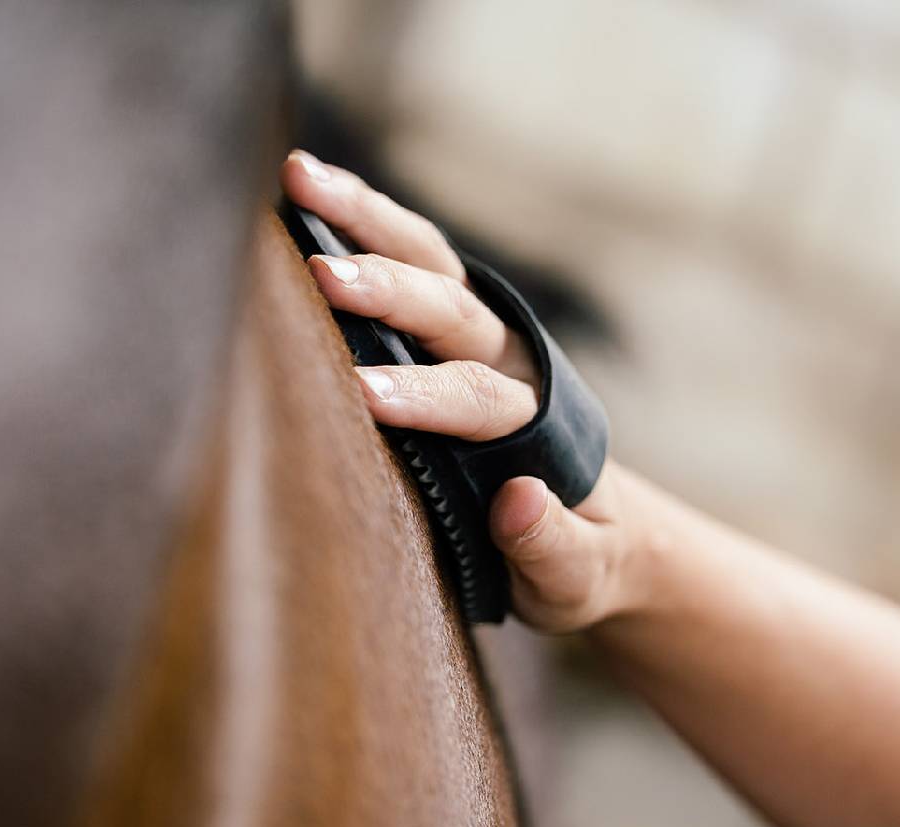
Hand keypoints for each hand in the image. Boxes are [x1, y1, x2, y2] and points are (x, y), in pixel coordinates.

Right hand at [282, 149, 643, 632]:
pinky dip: (361, 220)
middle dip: (388, 291)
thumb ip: (552, 546)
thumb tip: (519, 498)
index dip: (427, 396)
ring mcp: (481, 338)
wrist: (602, 530)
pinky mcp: (450, 330)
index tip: (364, 395)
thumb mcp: (579, 577)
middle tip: (321, 274)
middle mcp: (513, 364)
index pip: (484, 402)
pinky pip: (408, 263)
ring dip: (366, 219)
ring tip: (297, 176)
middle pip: (453, 312)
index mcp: (543, 427)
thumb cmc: (581, 563)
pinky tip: (305, 188)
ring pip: (430, 265)